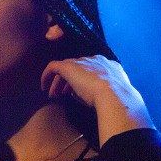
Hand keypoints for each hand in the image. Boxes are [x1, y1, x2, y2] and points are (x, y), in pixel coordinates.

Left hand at [40, 55, 154, 144]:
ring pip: (66, 68)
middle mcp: (95, 60)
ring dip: (59, 82)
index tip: (77, 93)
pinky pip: (53, 66)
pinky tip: (44, 87)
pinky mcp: (69, 66)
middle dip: (69, 81)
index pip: (92, 70)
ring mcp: (82, 62)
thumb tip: (83, 96)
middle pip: (78, 68)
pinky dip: (47, 75)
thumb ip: (100, 93)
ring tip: (53, 95)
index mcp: (109, 66)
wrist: (114, 94)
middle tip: (62, 94)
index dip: (83, 81)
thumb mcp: (111, 96)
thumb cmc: (117, 100)